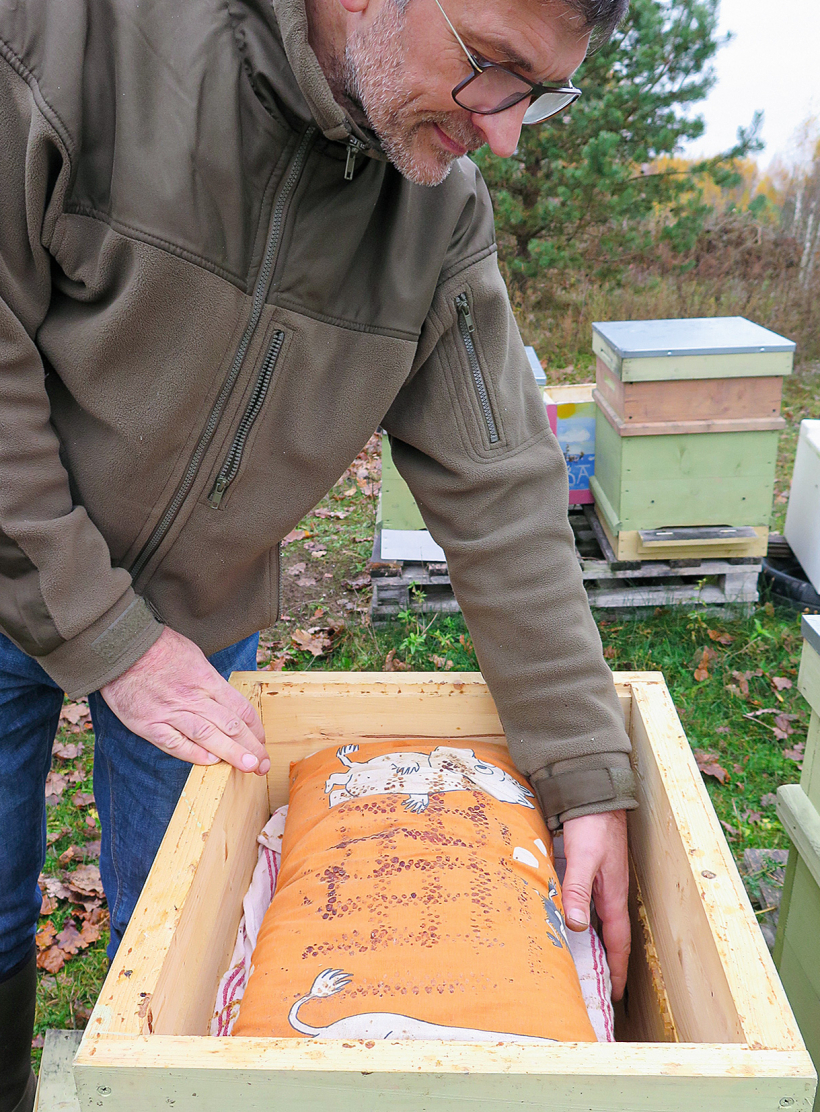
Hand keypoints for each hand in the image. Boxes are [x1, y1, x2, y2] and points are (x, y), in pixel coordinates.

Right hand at [100, 626, 269, 774]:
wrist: (123, 648)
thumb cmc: (160, 648)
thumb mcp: (194, 656)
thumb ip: (210, 681)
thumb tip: (225, 701)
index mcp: (207, 680)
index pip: (240, 709)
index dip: (255, 728)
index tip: (263, 742)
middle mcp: (193, 698)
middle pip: (230, 726)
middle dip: (251, 747)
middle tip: (264, 764)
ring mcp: (171, 712)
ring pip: (208, 736)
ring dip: (231, 754)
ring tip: (249, 767)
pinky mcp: (149, 723)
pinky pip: (175, 743)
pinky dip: (193, 754)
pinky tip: (210, 763)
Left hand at [561, 810, 629, 1000]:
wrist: (593, 792)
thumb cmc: (592, 824)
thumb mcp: (583, 858)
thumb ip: (577, 890)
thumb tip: (574, 926)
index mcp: (613, 895)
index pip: (618, 942)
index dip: (617, 969)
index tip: (615, 995)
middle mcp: (610, 891)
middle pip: (610, 935)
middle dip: (607, 962)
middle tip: (597, 986)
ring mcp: (602, 880)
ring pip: (598, 919)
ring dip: (593, 941)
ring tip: (582, 962)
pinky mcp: (591, 868)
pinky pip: (588, 903)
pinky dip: (582, 918)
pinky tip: (568, 920)